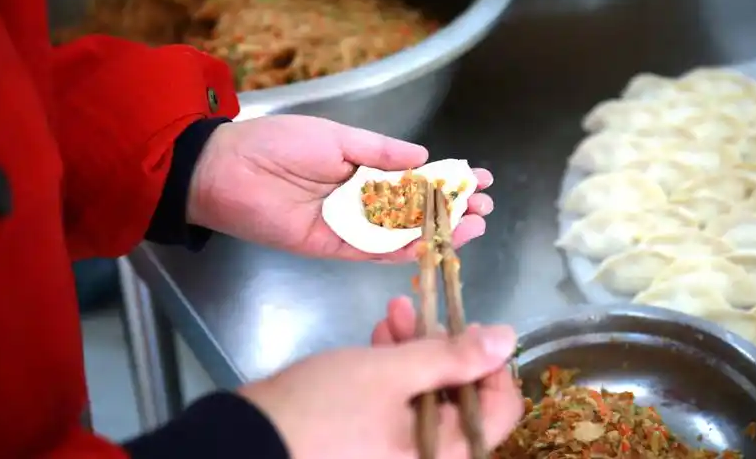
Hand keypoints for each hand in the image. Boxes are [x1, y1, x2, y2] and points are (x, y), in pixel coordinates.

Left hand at [189, 115, 494, 261]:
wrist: (227, 171)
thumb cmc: (278, 144)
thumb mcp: (336, 138)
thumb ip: (380, 152)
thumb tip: (423, 157)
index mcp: (361, 168)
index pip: (413, 177)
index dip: (446, 179)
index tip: (479, 177)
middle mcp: (359, 199)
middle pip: (414, 209)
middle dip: (451, 208)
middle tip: (485, 207)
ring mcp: (348, 225)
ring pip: (401, 233)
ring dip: (436, 231)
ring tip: (473, 225)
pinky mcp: (333, 247)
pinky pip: (373, 251)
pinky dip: (402, 250)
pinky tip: (431, 244)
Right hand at [238, 299, 521, 458]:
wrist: (247, 442)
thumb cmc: (324, 409)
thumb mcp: (390, 373)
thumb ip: (452, 356)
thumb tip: (508, 338)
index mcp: (445, 454)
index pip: (500, 409)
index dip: (492, 363)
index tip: (469, 327)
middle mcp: (429, 457)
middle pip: (462, 398)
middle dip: (443, 347)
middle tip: (421, 311)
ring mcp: (398, 451)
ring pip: (428, 395)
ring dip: (416, 350)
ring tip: (394, 312)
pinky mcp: (373, 441)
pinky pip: (400, 404)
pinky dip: (394, 368)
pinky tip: (380, 334)